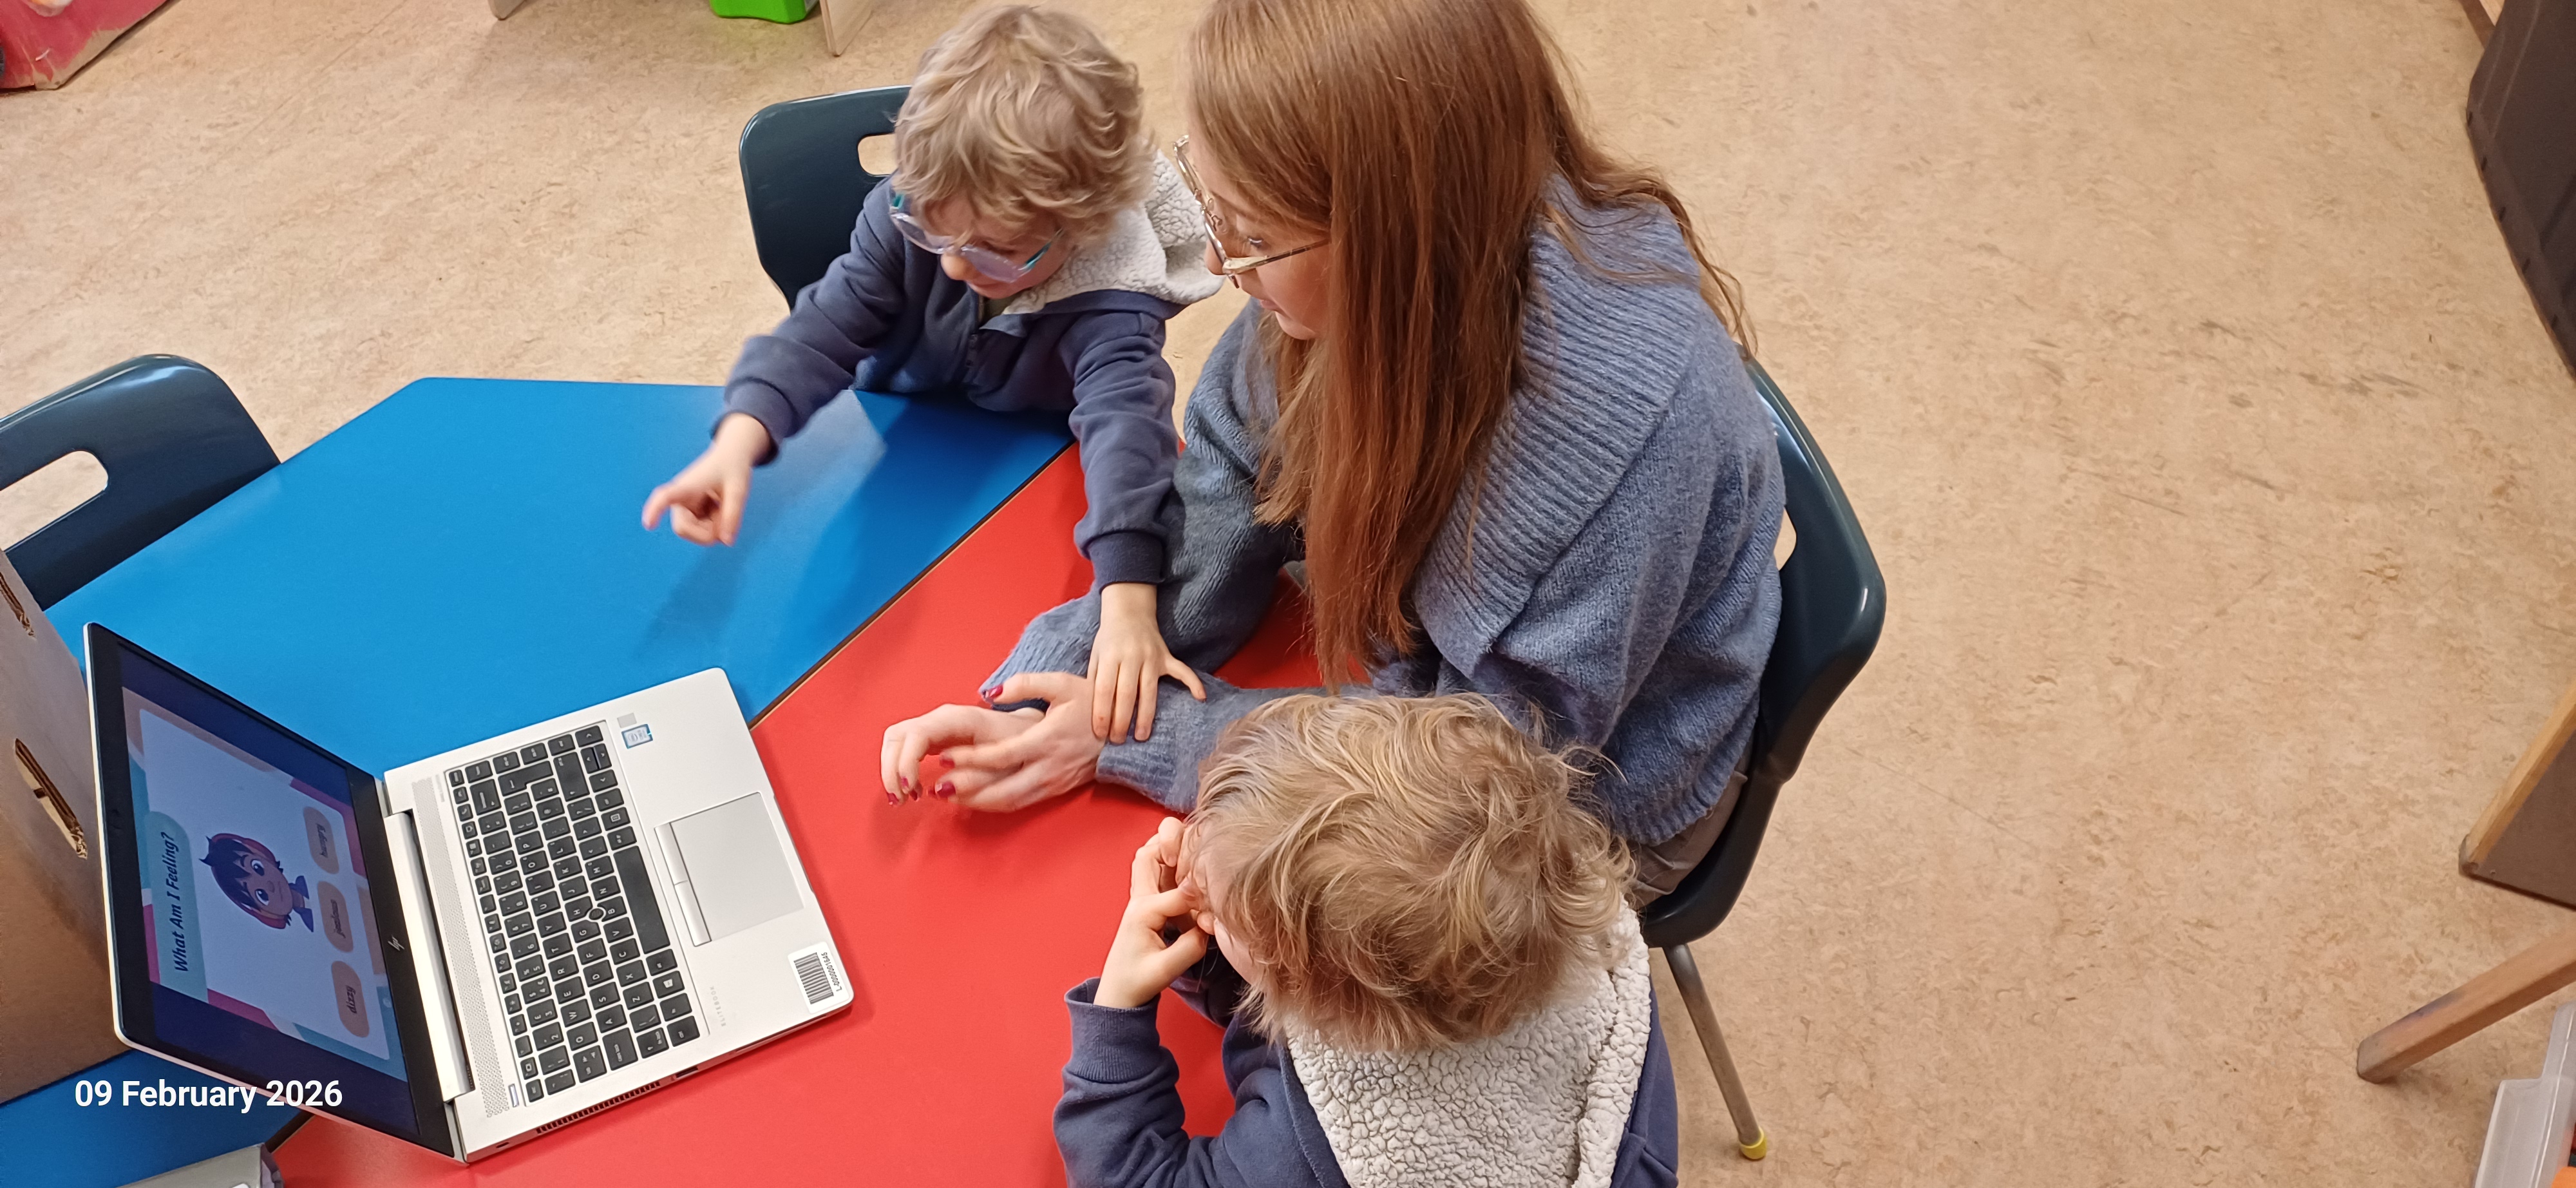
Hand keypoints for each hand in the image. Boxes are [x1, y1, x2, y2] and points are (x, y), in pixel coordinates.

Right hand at [641, 414, 770, 545]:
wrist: (730, 457)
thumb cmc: (732, 468)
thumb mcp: (738, 490)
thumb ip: (733, 515)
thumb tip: (726, 543)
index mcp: (687, 486)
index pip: (666, 497)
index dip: (655, 510)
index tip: (648, 524)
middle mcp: (679, 498)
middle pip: (683, 529)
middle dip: (707, 533)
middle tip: (727, 520)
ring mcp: (684, 508)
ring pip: (693, 534)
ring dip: (713, 528)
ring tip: (722, 507)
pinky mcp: (690, 515)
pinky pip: (701, 532)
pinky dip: (715, 526)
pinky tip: (718, 509)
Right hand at [880, 700, 1039, 802]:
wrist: (1029, 731)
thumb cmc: (1021, 746)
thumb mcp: (1005, 765)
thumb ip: (975, 778)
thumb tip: (939, 789)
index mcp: (958, 719)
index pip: (916, 734)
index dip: (905, 762)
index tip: (908, 789)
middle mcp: (941, 717)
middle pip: (897, 735)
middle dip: (891, 768)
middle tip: (900, 799)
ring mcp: (935, 724)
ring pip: (895, 740)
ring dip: (892, 769)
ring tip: (905, 797)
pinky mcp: (933, 735)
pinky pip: (904, 747)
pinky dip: (900, 768)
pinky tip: (913, 789)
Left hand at [938, 672, 1108, 811]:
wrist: (1126, 735)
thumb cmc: (1092, 704)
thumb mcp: (1062, 683)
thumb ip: (1026, 683)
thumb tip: (991, 692)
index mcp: (1047, 740)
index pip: (1003, 755)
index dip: (972, 759)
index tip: (945, 757)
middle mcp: (1048, 767)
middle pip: (1002, 788)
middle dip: (967, 790)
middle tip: (936, 787)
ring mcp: (1052, 783)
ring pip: (1009, 802)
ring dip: (977, 802)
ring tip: (947, 797)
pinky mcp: (1054, 791)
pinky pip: (1020, 804)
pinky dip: (994, 805)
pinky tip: (973, 800)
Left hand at [1088, 583, 1206, 743]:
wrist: (1129, 610)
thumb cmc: (1109, 638)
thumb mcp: (1096, 655)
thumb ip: (1094, 679)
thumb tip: (1093, 711)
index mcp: (1110, 656)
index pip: (1105, 689)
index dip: (1102, 713)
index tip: (1100, 733)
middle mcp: (1132, 656)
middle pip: (1127, 694)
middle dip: (1122, 720)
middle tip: (1118, 741)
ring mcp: (1152, 656)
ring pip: (1149, 690)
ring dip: (1146, 716)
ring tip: (1142, 736)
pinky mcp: (1166, 656)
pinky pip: (1182, 671)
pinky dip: (1193, 683)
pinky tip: (1201, 698)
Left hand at [1095, 817, 1206, 1009]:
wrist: (1117, 994)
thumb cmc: (1137, 982)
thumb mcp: (1165, 971)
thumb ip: (1190, 947)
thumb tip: (1211, 926)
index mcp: (1143, 912)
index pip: (1180, 892)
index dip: (1203, 897)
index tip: (1220, 906)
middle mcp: (1140, 900)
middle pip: (1148, 854)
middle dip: (1171, 844)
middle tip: (1196, 849)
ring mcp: (1142, 900)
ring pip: (1149, 859)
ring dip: (1168, 849)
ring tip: (1194, 852)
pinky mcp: (1148, 906)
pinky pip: (1156, 873)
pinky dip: (1171, 864)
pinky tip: (1190, 869)